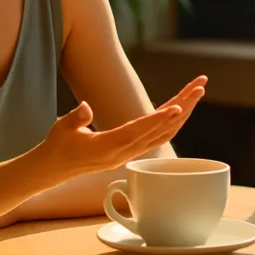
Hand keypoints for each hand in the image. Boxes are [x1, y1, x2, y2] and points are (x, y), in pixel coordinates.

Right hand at [35, 76, 206, 182]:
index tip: (180, 106)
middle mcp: (124, 152)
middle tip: (201, 84)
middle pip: (161, 129)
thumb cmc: (57, 147)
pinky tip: (183, 107)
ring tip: (198, 89)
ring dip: (183, 111)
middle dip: (184, 105)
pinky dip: (172, 120)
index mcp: (109, 148)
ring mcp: (129, 153)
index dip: (160, 118)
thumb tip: (85, 108)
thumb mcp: (61, 130)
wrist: (53, 169)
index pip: (139, 131)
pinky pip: (158, 135)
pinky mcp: (130, 150)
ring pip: (164, 132)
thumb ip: (75, 119)